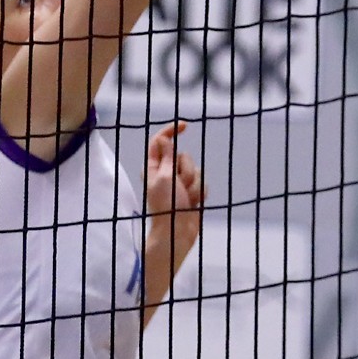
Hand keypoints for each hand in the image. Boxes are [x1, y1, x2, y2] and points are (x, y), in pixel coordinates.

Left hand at [145, 121, 205, 248]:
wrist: (178, 232)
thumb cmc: (166, 206)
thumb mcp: (165, 177)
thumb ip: (167, 157)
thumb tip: (163, 139)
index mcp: (154, 167)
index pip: (160, 142)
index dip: (172, 131)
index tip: (185, 126)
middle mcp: (167, 172)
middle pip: (184, 156)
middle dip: (187, 169)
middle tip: (180, 186)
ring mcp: (180, 183)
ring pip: (196, 169)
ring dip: (194, 184)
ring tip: (186, 199)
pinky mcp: (192, 192)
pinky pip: (203, 183)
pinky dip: (201, 192)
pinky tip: (194, 203)